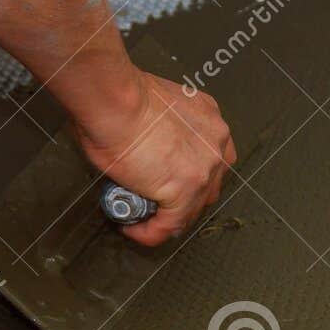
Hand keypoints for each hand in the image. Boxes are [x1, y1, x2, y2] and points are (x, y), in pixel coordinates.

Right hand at [72, 70, 235, 245]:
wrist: (115, 101)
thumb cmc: (121, 97)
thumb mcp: (157, 107)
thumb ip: (163, 130)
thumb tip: (144, 148)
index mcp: (209, 119)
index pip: (210, 159)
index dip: (189, 174)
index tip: (167, 180)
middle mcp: (215, 144)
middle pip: (207, 186)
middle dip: (182, 198)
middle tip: (153, 200)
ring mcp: (204, 170)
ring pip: (191, 209)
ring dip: (167, 217)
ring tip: (141, 217)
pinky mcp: (185, 191)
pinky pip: (170, 225)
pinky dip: (151, 232)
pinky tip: (133, 229)